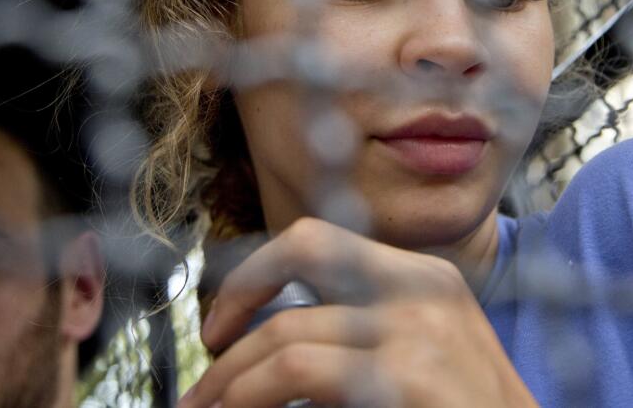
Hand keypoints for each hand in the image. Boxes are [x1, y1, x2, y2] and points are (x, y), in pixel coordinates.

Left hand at [181, 217, 537, 407]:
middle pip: (298, 263)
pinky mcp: (408, 381)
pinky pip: (299, 375)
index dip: (253, 275)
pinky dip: (252, 397)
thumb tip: (272, 341)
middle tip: (203, 376)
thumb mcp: (429, 358)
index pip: (315, 240)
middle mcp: (423, 291)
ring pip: (285, 338)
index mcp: (426, 279)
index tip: (221, 326)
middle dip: (232, 319)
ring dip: (229, 381)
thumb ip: (367, 334)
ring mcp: (419, 335)